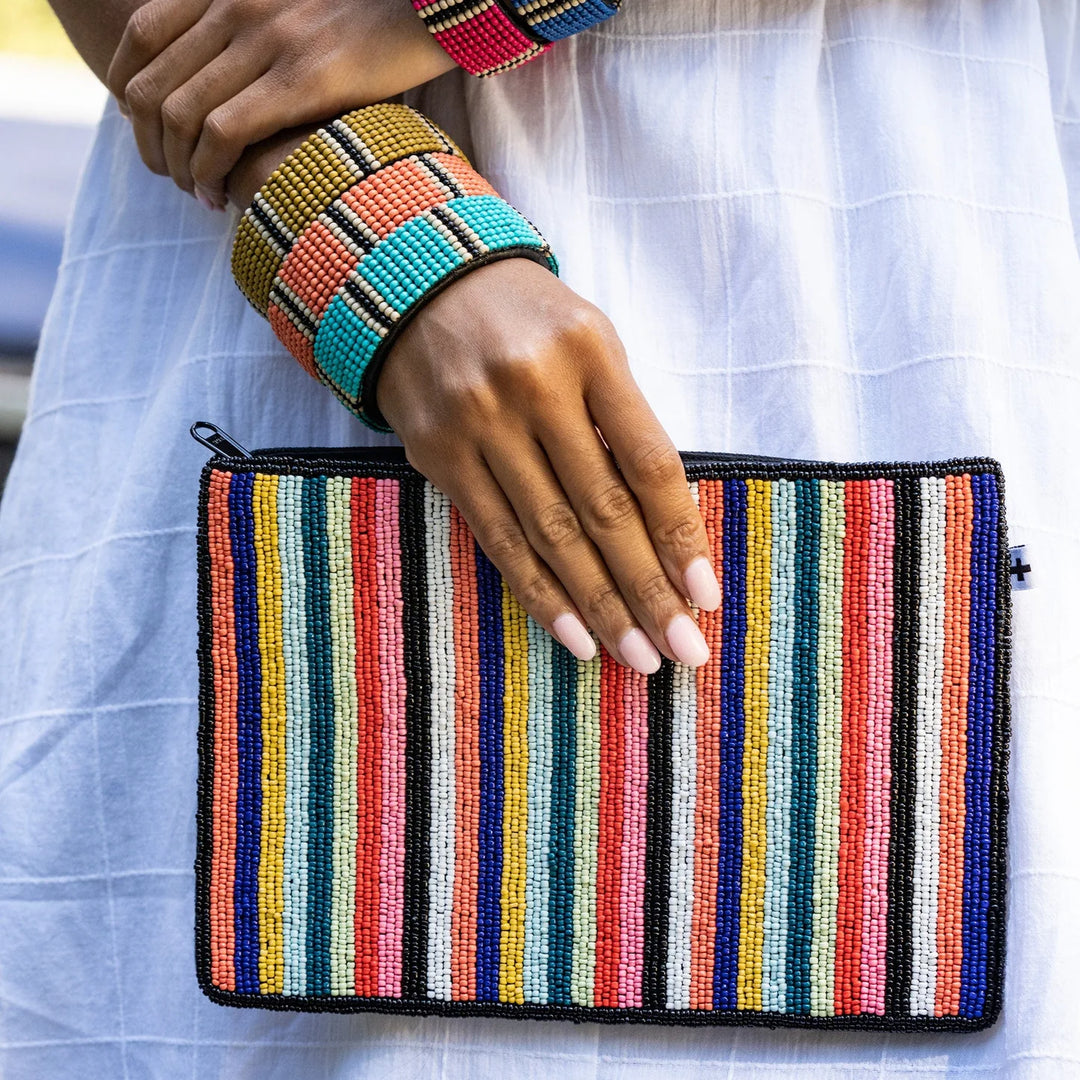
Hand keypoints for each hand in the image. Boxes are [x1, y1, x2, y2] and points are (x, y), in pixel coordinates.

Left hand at [106, 0, 454, 208]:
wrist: (430, 8)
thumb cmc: (368, 22)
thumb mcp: (294, 12)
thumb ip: (254, 31)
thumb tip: (230, 80)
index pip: (142, 34)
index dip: (129, 89)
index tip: (146, 129)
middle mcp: (236, 6)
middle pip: (153, 84)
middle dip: (149, 145)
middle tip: (169, 177)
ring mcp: (266, 42)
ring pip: (180, 115)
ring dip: (177, 168)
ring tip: (197, 194)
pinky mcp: (299, 80)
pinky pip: (223, 132)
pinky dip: (209, 172)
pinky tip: (220, 197)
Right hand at [376, 258, 721, 672]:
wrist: (418, 285)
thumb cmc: (528, 321)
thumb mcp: (590, 342)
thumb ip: (624, 421)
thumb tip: (666, 528)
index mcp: (589, 350)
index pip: (648, 462)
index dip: (681, 535)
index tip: (707, 597)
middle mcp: (533, 386)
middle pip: (603, 510)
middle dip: (648, 589)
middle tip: (684, 651)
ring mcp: (479, 423)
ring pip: (551, 535)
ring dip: (600, 606)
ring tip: (638, 657)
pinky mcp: (439, 455)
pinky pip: (498, 539)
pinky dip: (539, 593)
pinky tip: (574, 637)